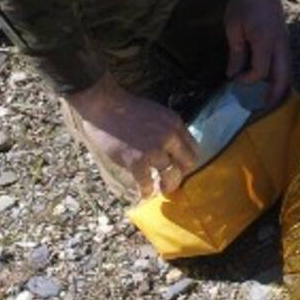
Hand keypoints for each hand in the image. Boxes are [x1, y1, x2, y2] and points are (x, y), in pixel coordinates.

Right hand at [64, 73, 198, 199]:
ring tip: (161, 189)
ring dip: (167, 185)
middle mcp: (170, 137)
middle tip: (172, 181)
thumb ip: (169, 130)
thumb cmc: (129, 110)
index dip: (186, 162)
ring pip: (171, 176)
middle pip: (187, 164)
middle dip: (181, 175)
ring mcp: (154, 149)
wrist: (106, 106)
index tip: (179, 168)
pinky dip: (146, 190)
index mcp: (176, 123)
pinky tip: (144, 192)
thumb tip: (174, 150)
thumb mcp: (159, 114)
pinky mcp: (136, 160)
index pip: (193, 149)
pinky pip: (147, 182)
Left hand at [224, 0, 290, 104]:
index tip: (234, 81)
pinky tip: (270, 82)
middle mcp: (280, 44)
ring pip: (288, 70)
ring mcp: (285, 41)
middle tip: (262, 108)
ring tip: (268, 100)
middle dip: (275, 95)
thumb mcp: (234, 26)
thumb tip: (233, 75)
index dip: (248, 81)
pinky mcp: (284, 39)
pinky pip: (286, 62)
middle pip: (284, 76)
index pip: (261, 71)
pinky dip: (280, 76)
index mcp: (265, 40)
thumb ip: (236, 52)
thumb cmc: (243, 3)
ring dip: (280, 87)